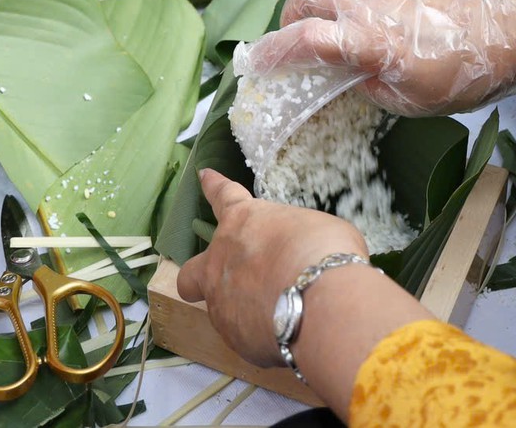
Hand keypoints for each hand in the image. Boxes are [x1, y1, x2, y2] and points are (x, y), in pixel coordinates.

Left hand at [175, 171, 369, 367]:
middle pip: (191, 271)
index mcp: (242, 222)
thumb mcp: (316, 229)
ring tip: (281, 314)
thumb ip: (295, 240)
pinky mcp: (234, 338)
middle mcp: (220, 261)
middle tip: (219, 281)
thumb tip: (301, 257)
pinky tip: (290, 333)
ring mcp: (221, 303)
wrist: (319, 302)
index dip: (214, 187)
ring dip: (245, 310)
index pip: (223, 196)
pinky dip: (264, 335)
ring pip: (222, 309)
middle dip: (200, 276)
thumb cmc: (323, 251)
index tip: (204, 177)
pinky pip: (247, 336)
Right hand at [249, 0, 515, 115]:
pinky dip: (357, 3)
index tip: (255, 64)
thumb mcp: (414, 102)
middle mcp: (370, 2)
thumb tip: (352, 77)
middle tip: (294, 42)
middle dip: (291, 16)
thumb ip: (372, 87)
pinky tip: (381, 26)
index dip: (274, 52)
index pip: (306, 39)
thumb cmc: (466, 73)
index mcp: (370, 40)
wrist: (512, 26)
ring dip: (324, 7)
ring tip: (337, 37)